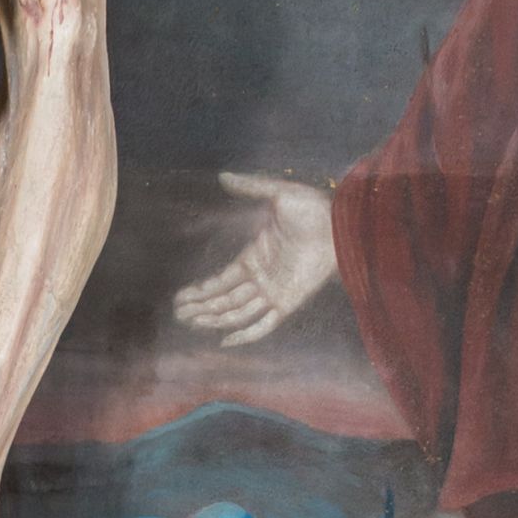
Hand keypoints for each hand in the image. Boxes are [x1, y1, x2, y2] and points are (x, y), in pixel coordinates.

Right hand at [173, 172, 338, 346]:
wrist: (339, 227)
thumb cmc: (312, 209)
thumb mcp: (278, 194)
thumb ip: (251, 187)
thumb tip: (224, 176)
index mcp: (254, 256)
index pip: (221, 280)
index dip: (202, 290)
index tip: (181, 297)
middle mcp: (261, 278)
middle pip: (224, 299)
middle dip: (201, 307)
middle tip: (178, 314)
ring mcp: (274, 292)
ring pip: (237, 312)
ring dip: (214, 318)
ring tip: (191, 322)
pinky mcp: (288, 302)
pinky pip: (263, 324)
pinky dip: (245, 334)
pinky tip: (225, 341)